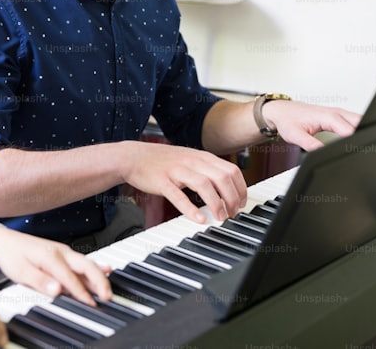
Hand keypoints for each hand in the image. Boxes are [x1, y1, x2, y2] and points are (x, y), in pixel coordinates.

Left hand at [0, 225, 111, 304]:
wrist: (5, 241)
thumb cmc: (11, 255)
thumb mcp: (20, 271)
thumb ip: (39, 281)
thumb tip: (57, 290)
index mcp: (50, 256)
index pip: (70, 277)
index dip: (81, 292)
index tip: (90, 304)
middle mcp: (60, 252)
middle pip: (86, 266)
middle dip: (99, 281)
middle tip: (107, 296)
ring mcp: (64, 251)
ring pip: (86, 263)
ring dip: (99, 276)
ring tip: (108, 290)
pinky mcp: (64, 254)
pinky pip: (83, 261)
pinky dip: (96, 267)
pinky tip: (106, 269)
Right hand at [122, 141, 246, 223]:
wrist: (133, 157)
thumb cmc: (162, 162)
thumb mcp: (189, 160)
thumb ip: (207, 172)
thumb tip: (227, 190)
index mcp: (201, 157)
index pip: (231, 170)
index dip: (240, 188)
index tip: (241, 203)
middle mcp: (192, 161)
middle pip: (222, 177)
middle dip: (232, 198)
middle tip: (233, 214)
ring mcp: (177, 170)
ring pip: (204, 184)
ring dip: (216, 203)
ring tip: (220, 217)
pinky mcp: (162, 181)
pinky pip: (178, 195)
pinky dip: (190, 208)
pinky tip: (198, 219)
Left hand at [266, 100, 359, 150]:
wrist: (281, 111)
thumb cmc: (288, 120)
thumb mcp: (296, 135)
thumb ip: (310, 144)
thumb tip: (323, 153)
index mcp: (328, 116)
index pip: (350, 130)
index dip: (355, 142)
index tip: (356, 152)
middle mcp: (335, 113)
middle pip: (360, 122)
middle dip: (365, 134)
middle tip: (363, 150)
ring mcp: (338, 113)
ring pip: (359, 120)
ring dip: (363, 130)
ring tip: (360, 146)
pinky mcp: (337, 116)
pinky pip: (353, 121)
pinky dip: (358, 129)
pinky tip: (356, 139)